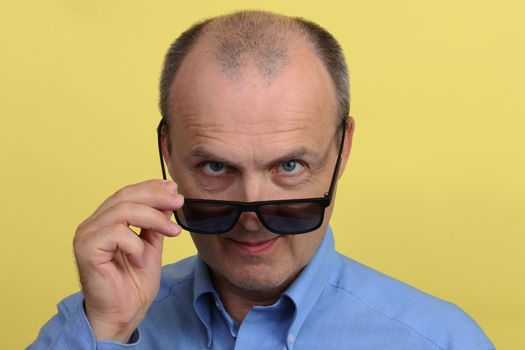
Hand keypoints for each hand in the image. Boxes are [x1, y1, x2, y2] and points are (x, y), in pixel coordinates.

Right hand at [73, 179, 183, 341]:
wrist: (123, 314)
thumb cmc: (133, 284)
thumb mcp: (152, 245)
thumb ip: (156, 223)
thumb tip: (169, 199)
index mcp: (105, 221)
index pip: (127, 193)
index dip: (151, 187)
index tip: (174, 188)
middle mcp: (92, 224)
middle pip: (124, 196)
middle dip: (156, 196)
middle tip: (178, 201)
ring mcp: (86, 235)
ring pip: (123, 211)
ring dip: (153, 218)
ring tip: (172, 231)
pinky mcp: (86, 249)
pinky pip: (117, 233)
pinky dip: (135, 244)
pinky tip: (140, 258)